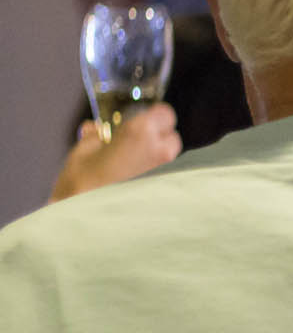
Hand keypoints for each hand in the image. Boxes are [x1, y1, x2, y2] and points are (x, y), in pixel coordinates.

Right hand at [48, 105, 180, 202]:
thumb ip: (95, 136)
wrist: (85, 219)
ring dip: (156, 158)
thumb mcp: (82, 152)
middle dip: (156, 138)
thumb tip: (95, 129)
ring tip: (131, 165)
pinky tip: (134, 181)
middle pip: (171, 137)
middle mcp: (161, 150)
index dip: (153, 117)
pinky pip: (166, 176)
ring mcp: (167, 173)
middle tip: (133, 144)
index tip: (140, 121)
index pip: (166, 114)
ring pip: (170, 158)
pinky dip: (155, 175)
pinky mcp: (167, 192)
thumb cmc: (81, 183)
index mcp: (142, 132)